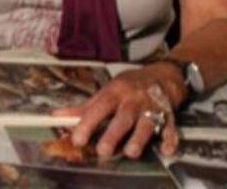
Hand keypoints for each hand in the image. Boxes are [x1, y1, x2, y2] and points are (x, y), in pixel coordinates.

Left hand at [53, 67, 179, 159]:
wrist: (163, 75)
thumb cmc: (130, 85)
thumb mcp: (107, 90)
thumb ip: (85, 106)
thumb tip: (56, 116)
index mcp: (116, 91)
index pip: (100, 106)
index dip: (88, 122)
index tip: (77, 138)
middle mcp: (134, 98)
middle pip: (123, 117)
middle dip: (113, 134)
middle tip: (103, 151)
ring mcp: (153, 106)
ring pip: (147, 123)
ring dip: (139, 138)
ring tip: (131, 152)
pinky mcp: (169, 114)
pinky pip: (171, 127)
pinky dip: (170, 139)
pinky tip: (166, 150)